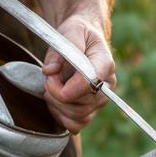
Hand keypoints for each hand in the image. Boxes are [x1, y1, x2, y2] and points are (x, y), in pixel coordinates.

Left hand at [41, 15, 115, 133]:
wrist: (85, 38)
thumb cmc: (78, 34)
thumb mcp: (70, 31)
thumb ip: (59, 50)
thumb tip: (49, 70)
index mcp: (104, 65)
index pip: (89, 85)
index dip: (67, 88)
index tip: (50, 77)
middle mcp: (106, 86)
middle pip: (81, 105)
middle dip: (56, 94)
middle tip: (48, 77)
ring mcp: (100, 101)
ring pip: (78, 117)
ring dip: (57, 106)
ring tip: (51, 87)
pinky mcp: (91, 110)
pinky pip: (76, 125)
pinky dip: (61, 116)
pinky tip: (55, 100)